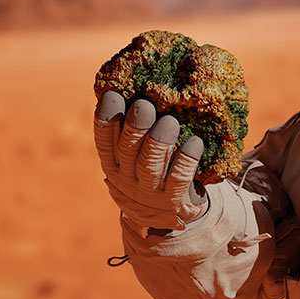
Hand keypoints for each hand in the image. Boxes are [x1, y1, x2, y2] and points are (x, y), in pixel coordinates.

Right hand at [94, 91, 208, 233]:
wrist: (170, 215)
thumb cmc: (154, 170)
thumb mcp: (137, 154)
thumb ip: (137, 128)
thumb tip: (144, 83)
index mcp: (114, 163)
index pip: (104, 140)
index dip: (106, 118)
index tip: (112, 95)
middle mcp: (127, 178)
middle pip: (127, 151)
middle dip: (135, 127)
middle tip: (144, 106)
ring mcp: (149, 192)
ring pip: (150, 166)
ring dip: (159, 143)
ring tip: (170, 122)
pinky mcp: (173, 201)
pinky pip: (179, 180)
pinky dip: (186, 161)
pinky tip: (195, 143)